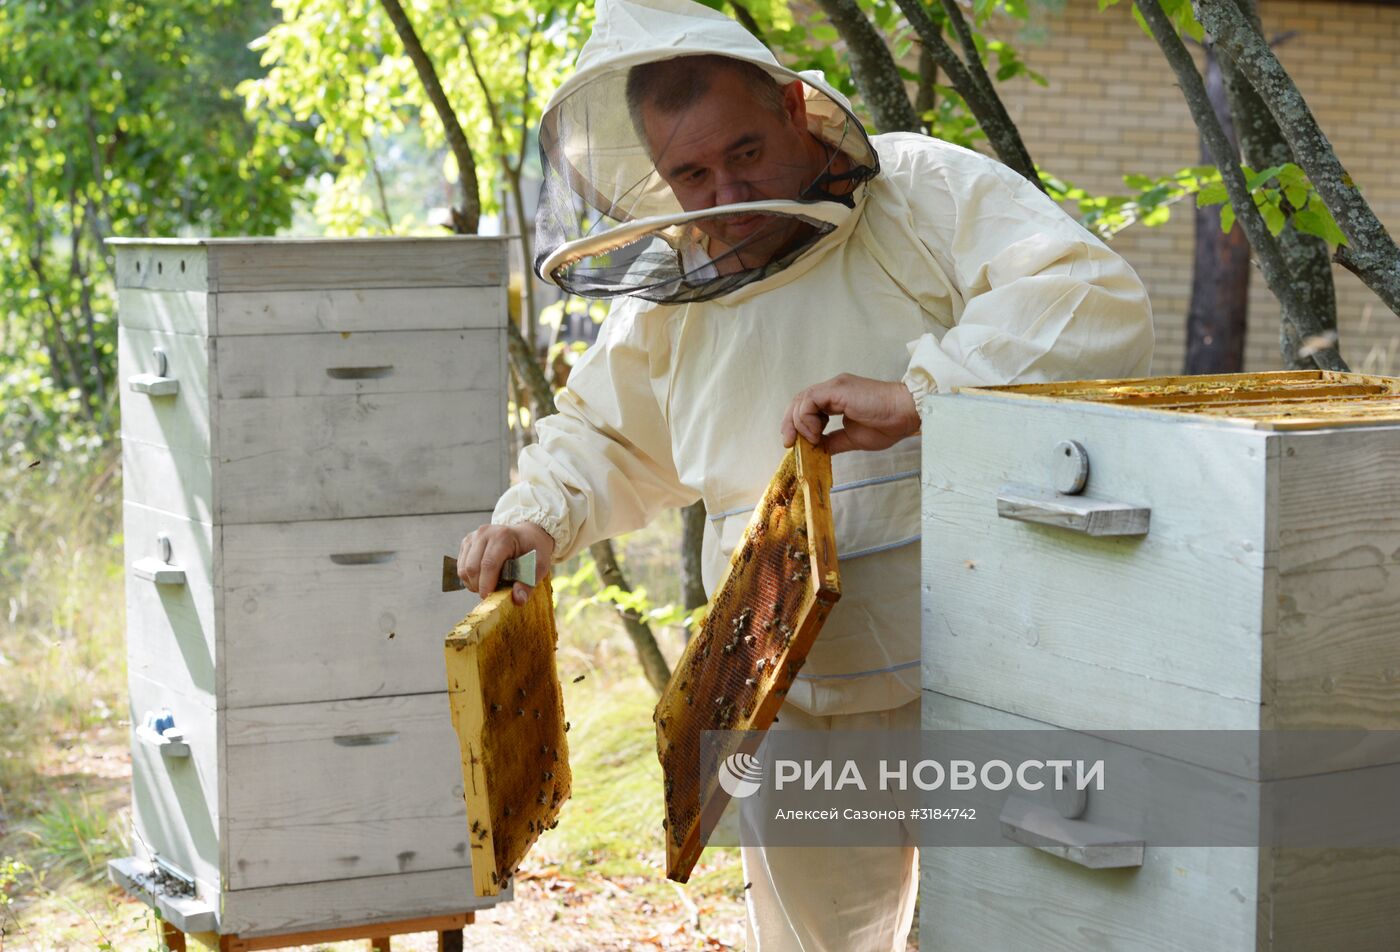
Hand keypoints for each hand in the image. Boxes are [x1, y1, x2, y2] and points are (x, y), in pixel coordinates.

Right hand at [457, 522, 554, 605]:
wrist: (527, 534)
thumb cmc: (534, 549)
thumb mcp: (540, 565)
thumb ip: (529, 583)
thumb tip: (518, 599)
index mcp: (503, 536)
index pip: (488, 564)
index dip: (487, 585)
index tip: (490, 599)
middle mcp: (484, 533)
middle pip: (472, 568)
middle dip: (480, 587)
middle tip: (493, 594)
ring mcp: (473, 537)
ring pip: (463, 570)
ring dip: (474, 584)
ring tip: (490, 585)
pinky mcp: (467, 542)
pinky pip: (461, 567)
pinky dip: (470, 578)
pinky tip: (484, 578)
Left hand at [781, 374, 920, 454]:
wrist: (906, 414)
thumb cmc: (888, 424)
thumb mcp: (853, 438)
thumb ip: (833, 441)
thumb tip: (817, 449)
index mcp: (837, 398)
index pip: (807, 406)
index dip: (797, 424)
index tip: (796, 443)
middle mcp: (833, 389)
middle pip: (799, 401)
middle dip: (790, 423)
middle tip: (790, 443)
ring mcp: (834, 387)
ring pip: (802, 401)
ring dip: (800, 424)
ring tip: (813, 439)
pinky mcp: (837, 389)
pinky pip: (809, 401)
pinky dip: (806, 419)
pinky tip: (816, 432)